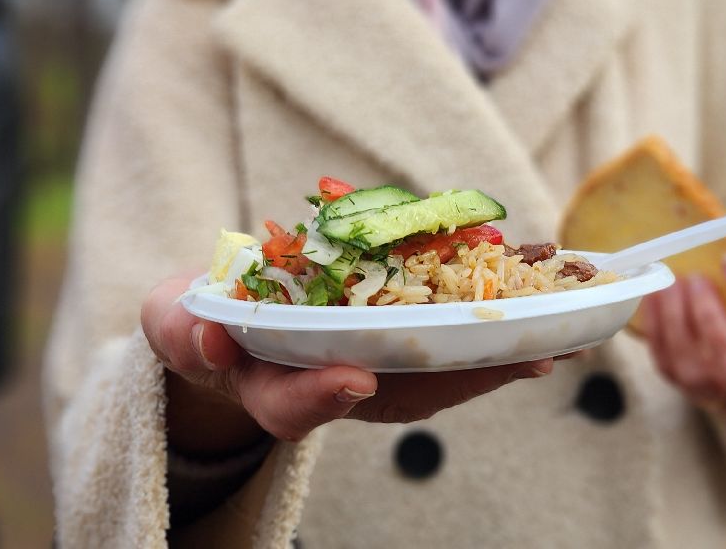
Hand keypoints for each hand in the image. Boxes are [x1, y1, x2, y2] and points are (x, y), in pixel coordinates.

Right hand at [142, 270, 553, 448]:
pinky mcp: (385, 342)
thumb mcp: (173, 322)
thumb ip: (184, 329)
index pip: (291, 405)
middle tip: (519, 359)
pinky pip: (439, 345)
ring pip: (429, 375)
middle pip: (390, 396)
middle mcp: (326, 386)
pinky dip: (484, 336)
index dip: (321, 395)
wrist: (220, 321)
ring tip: (552, 343)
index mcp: (266, 388)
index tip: (354, 377)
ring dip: (490, 361)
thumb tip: (210, 334)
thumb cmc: (195, 322)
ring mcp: (361, 366)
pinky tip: (532, 320)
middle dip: (457, 378)